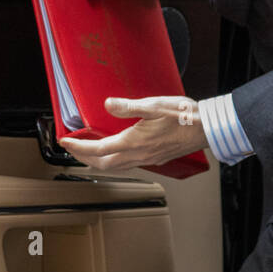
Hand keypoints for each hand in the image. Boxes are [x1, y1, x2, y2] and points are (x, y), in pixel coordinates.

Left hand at [59, 96, 205, 170]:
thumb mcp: (154, 105)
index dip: (78, 147)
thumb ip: (128, 106)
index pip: (97, 150)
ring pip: (114, 167)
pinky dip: (113, 160)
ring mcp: (147, 159)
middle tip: (72, 149)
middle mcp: (138, 155)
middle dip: (83, 158)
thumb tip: (108, 105)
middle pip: (102, 164)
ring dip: (97, 161)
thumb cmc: (184, 116)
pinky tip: (116, 151)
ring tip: (88, 152)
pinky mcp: (155, 158)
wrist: (206, 129)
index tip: (65, 142)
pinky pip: (127, 165)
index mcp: (133, 142)